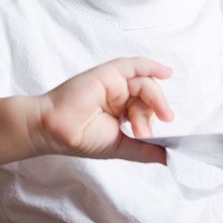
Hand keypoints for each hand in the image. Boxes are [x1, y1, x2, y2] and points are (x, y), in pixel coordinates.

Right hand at [32, 57, 174, 162]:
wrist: (54, 132)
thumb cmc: (81, 137)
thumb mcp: (120, 147)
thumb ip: (144, 150)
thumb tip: (168, 157)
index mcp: (123, 109)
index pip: (148, 109)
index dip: (152, 123)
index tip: (151, 138)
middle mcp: (121, 94)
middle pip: (149, 96)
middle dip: (150, 115)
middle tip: (142, 134)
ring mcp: (115, 83)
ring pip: (145, 83)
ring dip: (151, 102)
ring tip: (140, 126)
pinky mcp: (108, 74)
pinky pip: (135, 65)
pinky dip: (152, 66)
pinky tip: (166, 72)